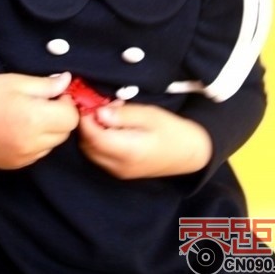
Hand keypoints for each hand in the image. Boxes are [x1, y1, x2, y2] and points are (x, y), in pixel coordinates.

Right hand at [0, 72, 78, 168]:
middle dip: (60, 117)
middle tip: (42, 103)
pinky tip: (19, 128)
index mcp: (33, 119)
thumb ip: (47, 85)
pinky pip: (37, 153)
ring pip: (52, 144)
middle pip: (64, 133)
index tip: (55, 95)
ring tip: (28, 115)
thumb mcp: (18, 81)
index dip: (66, 104)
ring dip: (49, 130)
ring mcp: (22, 157)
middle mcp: (30, 143)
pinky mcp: (14, 165)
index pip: (71, 118)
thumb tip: (68, 81)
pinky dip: (36, 142)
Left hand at [78, 102, 212, 178]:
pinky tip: (109, 127)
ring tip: (103, 114)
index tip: (84, 101)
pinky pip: (100, 157)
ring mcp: (119, 172)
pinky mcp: (121, 172)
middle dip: (85, 125)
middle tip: (92, 105)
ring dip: (90, 133)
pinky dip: (98, 141)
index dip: (85, 119)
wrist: (190, 153)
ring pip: (91, 153)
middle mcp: (119, 166)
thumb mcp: (149, 115)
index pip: (94, 137)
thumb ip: (123, 115)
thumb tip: (98, 112)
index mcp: (127, 151)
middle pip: (88, 146)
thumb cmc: (172, 130)